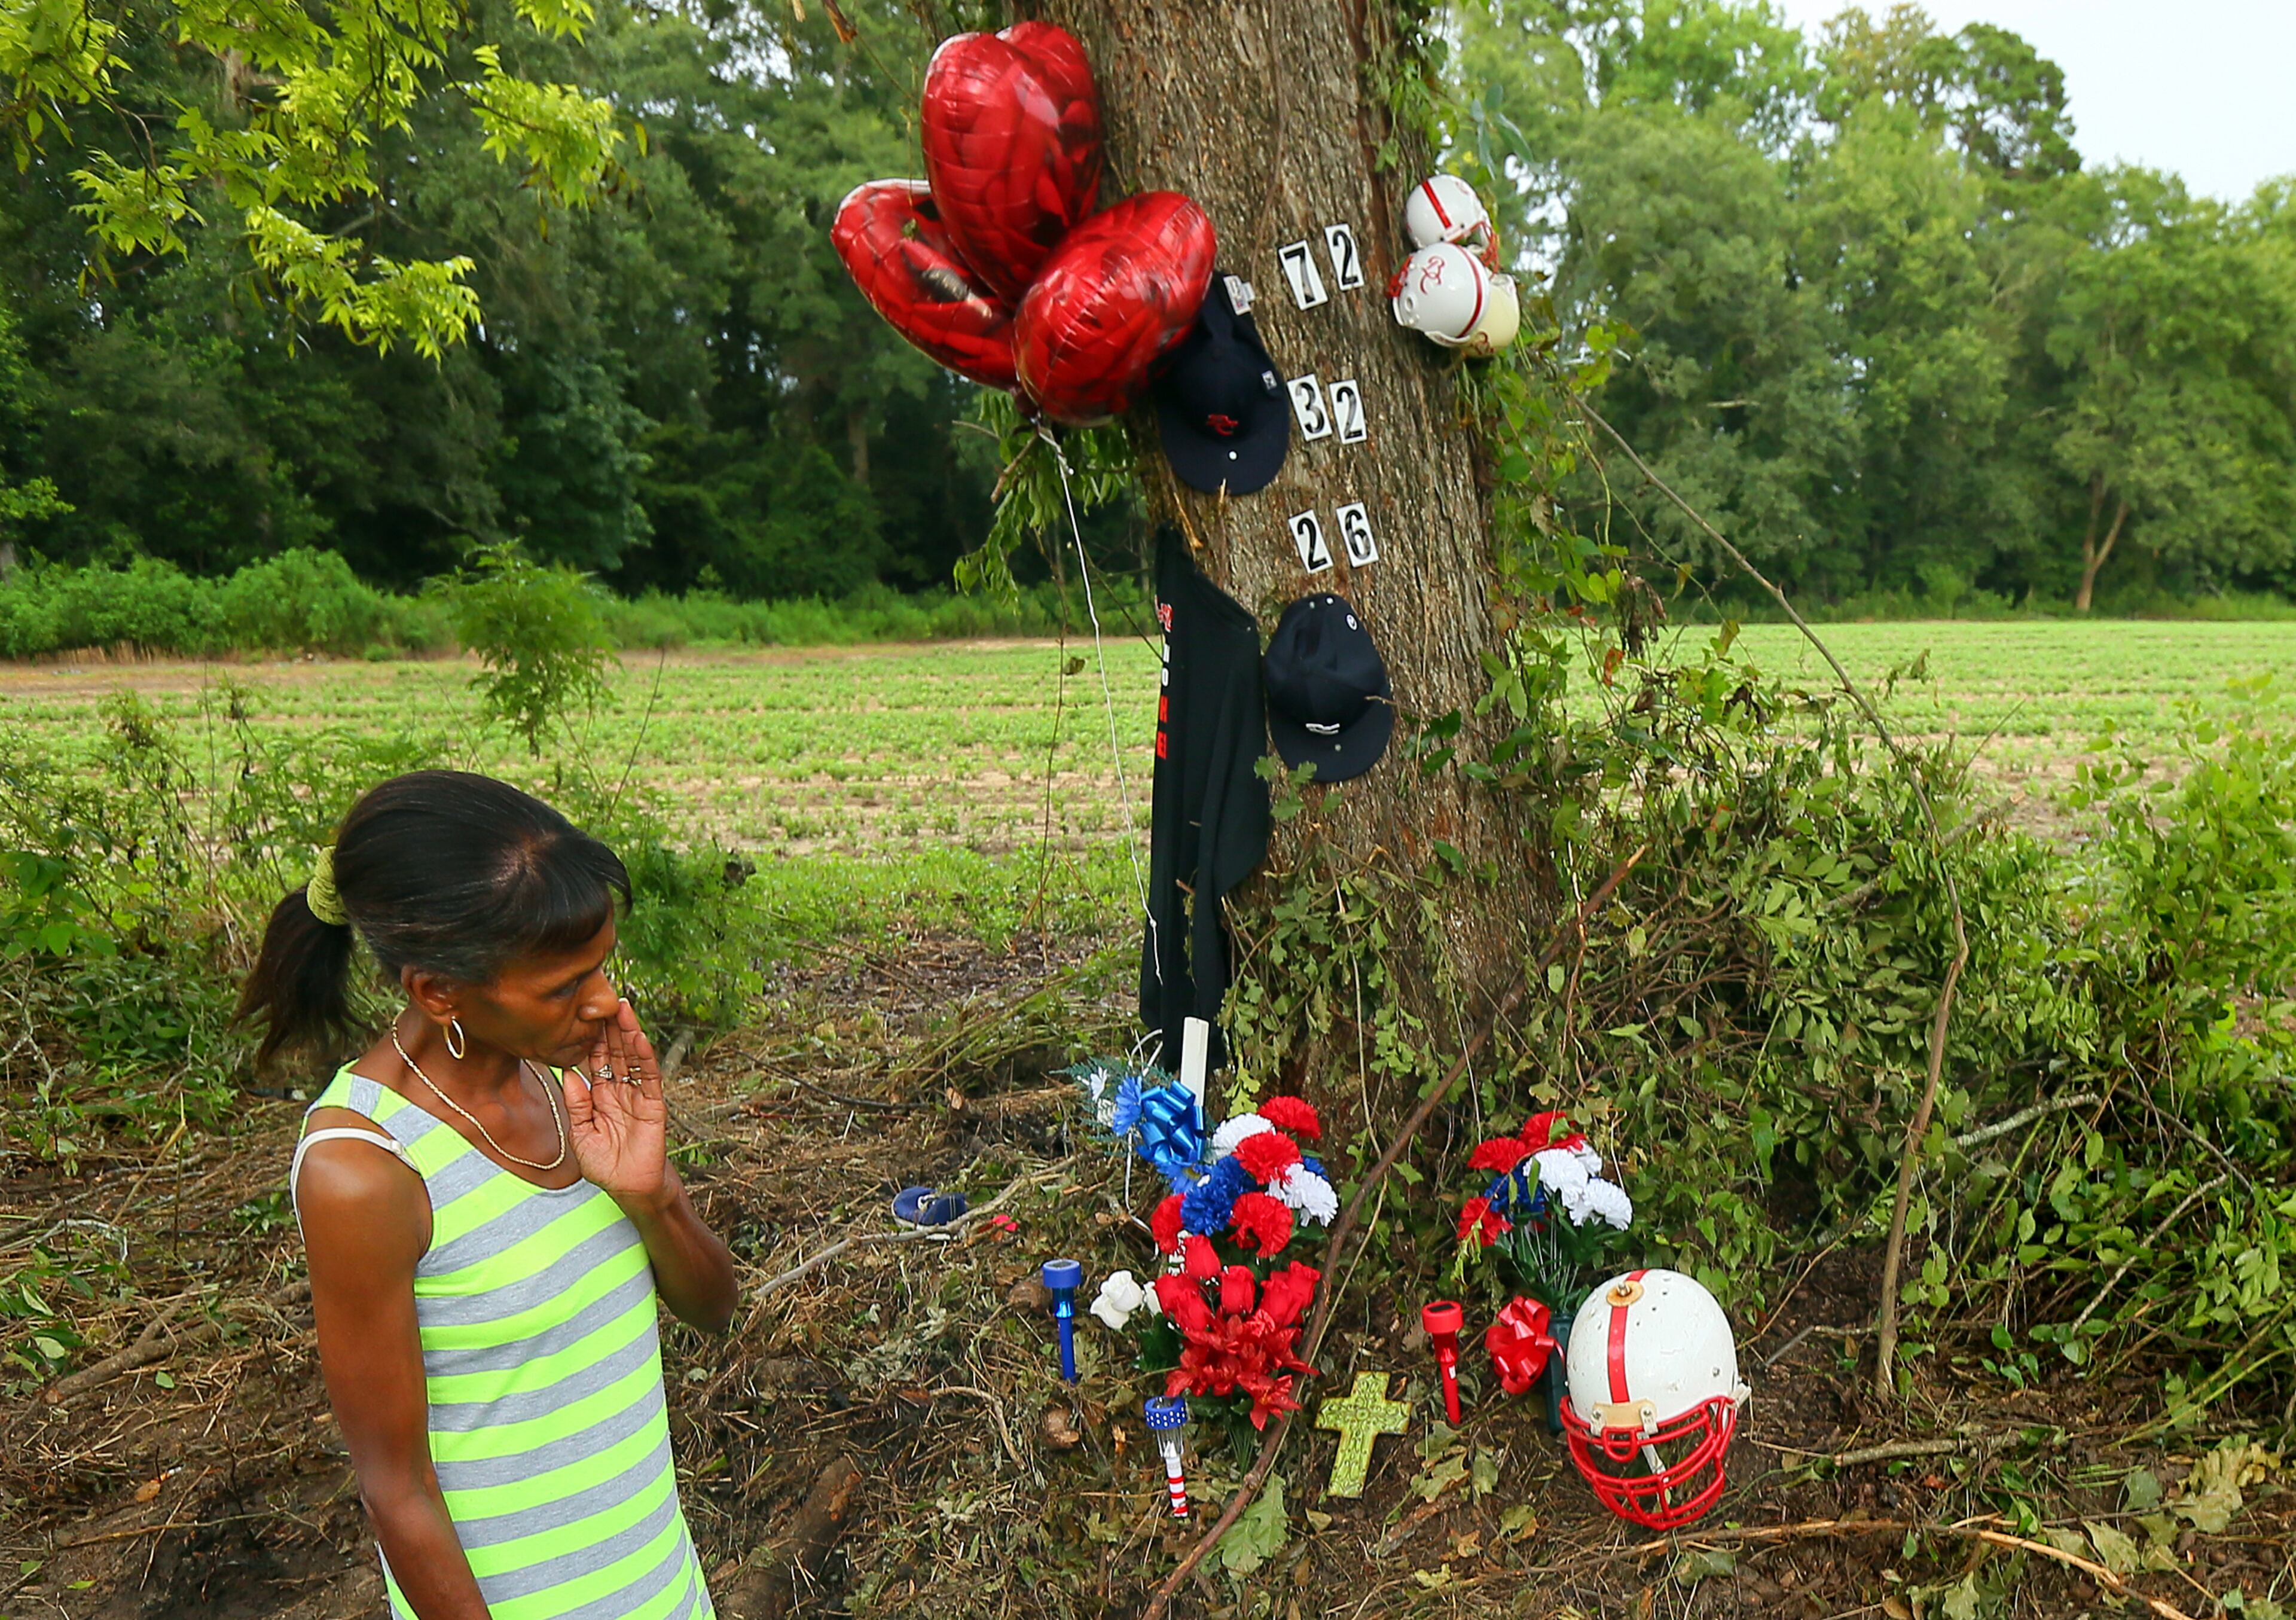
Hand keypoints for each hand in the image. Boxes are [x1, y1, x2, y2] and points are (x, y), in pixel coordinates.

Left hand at [564, 998, 668, 1203]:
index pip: (594, 1060)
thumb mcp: (580, 1134)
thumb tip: (568, 1073)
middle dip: (609, 1026)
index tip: (583, 1013)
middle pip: (614, 1051)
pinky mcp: (654, 1103)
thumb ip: (576, 1104)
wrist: (629, 1188)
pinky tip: (638, 1037)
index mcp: (599, 1095)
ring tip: (622, 1007)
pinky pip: (649, 1076)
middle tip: (604, 997)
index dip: (590, 1038)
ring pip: (632, 1057)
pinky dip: (644, 1056)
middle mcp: (618, 1090)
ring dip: (627, 1032)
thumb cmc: (604, 1165)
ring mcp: (637, 1094)